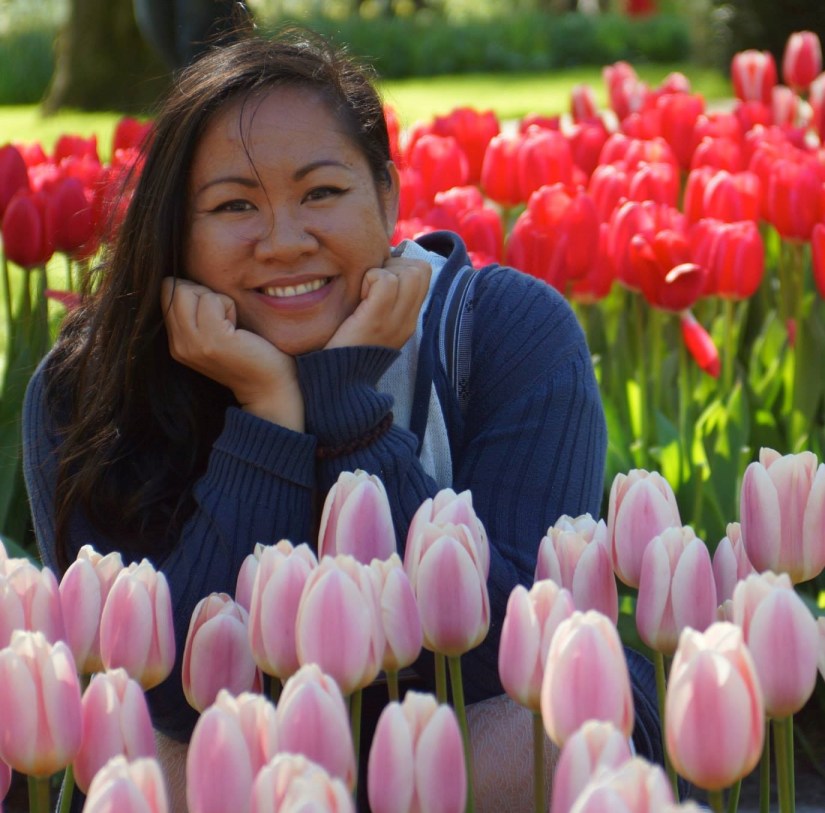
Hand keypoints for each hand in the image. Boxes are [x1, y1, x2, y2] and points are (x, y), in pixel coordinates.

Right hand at [160, 278, 303, 429]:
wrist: (270, 389)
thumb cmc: (252, 355)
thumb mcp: (216, 334)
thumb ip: (199, 313)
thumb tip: (193, 279)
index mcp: (177, 342)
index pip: (167, 293)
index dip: (194, 292)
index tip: (217, 315)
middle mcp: (178, 344)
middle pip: (174, 287)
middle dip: (203, 291)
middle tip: (226, 318)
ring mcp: (192, 343)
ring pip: (189, 290)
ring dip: (217, 298)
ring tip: (232, 324)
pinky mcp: (212, 340)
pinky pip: (212, 299)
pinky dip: (229, 305)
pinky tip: (238, 328)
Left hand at [325, 257, 431, 349]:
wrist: (336, 380)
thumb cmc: (346, 344)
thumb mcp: (373, 320)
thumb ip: (383, 297)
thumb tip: (380, 263)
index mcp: (409, 319)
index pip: (423, 272)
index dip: (401, 265)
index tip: (378, 282)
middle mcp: (408, 320)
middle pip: (421, 269)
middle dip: (395, 265)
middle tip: (372, 285)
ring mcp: (396, 320)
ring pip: (408, 272)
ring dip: (382, 272)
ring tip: (365, 292)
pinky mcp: (377, 320)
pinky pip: (385, 281)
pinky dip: (370, 279)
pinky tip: (359, 296)